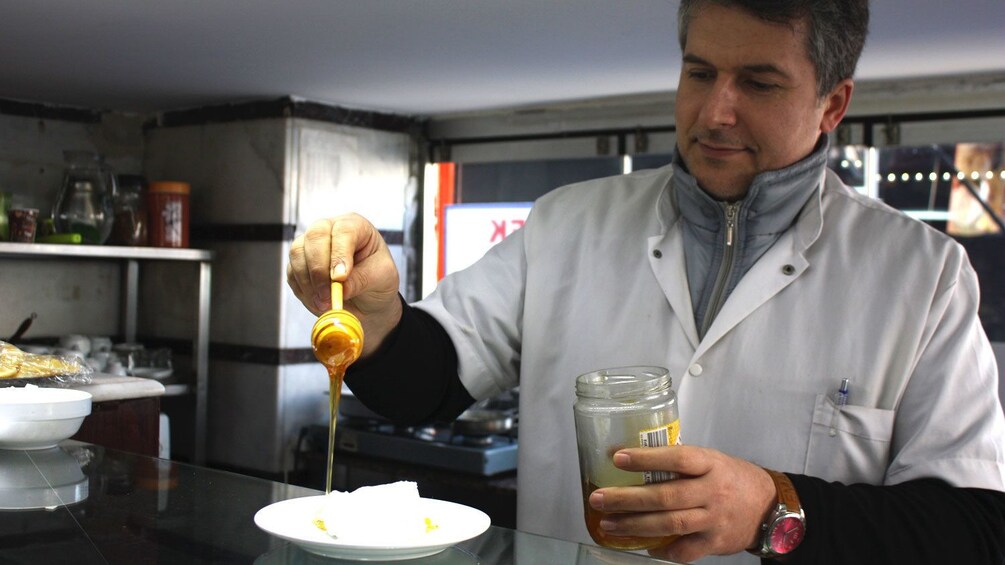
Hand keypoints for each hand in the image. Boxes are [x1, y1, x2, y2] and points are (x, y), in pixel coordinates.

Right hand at [287, 213, 401, 356]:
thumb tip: (340, 286)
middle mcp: (330, 230)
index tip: (340, 278)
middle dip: (319, 269)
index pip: (343, 231)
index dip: (340, 253)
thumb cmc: (379, 280)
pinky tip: (319, 303)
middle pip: (314, 237)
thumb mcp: (382, 278)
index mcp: (356, 226)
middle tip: (329, 295)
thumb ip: (361, 279)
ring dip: (309, 283)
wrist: (369, 299)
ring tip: (325, 304)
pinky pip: (292, 274)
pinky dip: (303, 292)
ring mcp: (311, 245)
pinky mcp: (299, 264)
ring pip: (297, 254)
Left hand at [587, 445, 776, 562]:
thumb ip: (681, 461)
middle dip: (627, 498)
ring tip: (609, 523)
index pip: (677, 458)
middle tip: (599, 498)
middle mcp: (713, 491)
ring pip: (670, 524)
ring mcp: (715, 519)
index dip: (647, 459)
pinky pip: (685, 551)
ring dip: (635, 525)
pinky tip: (643, 546)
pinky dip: (662, 550)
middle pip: (666, 496)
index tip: (618, 458)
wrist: (770, 508)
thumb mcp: (712, 460)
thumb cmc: (731, 478)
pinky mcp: (716, 543)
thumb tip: (634, 457)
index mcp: (710, 464)